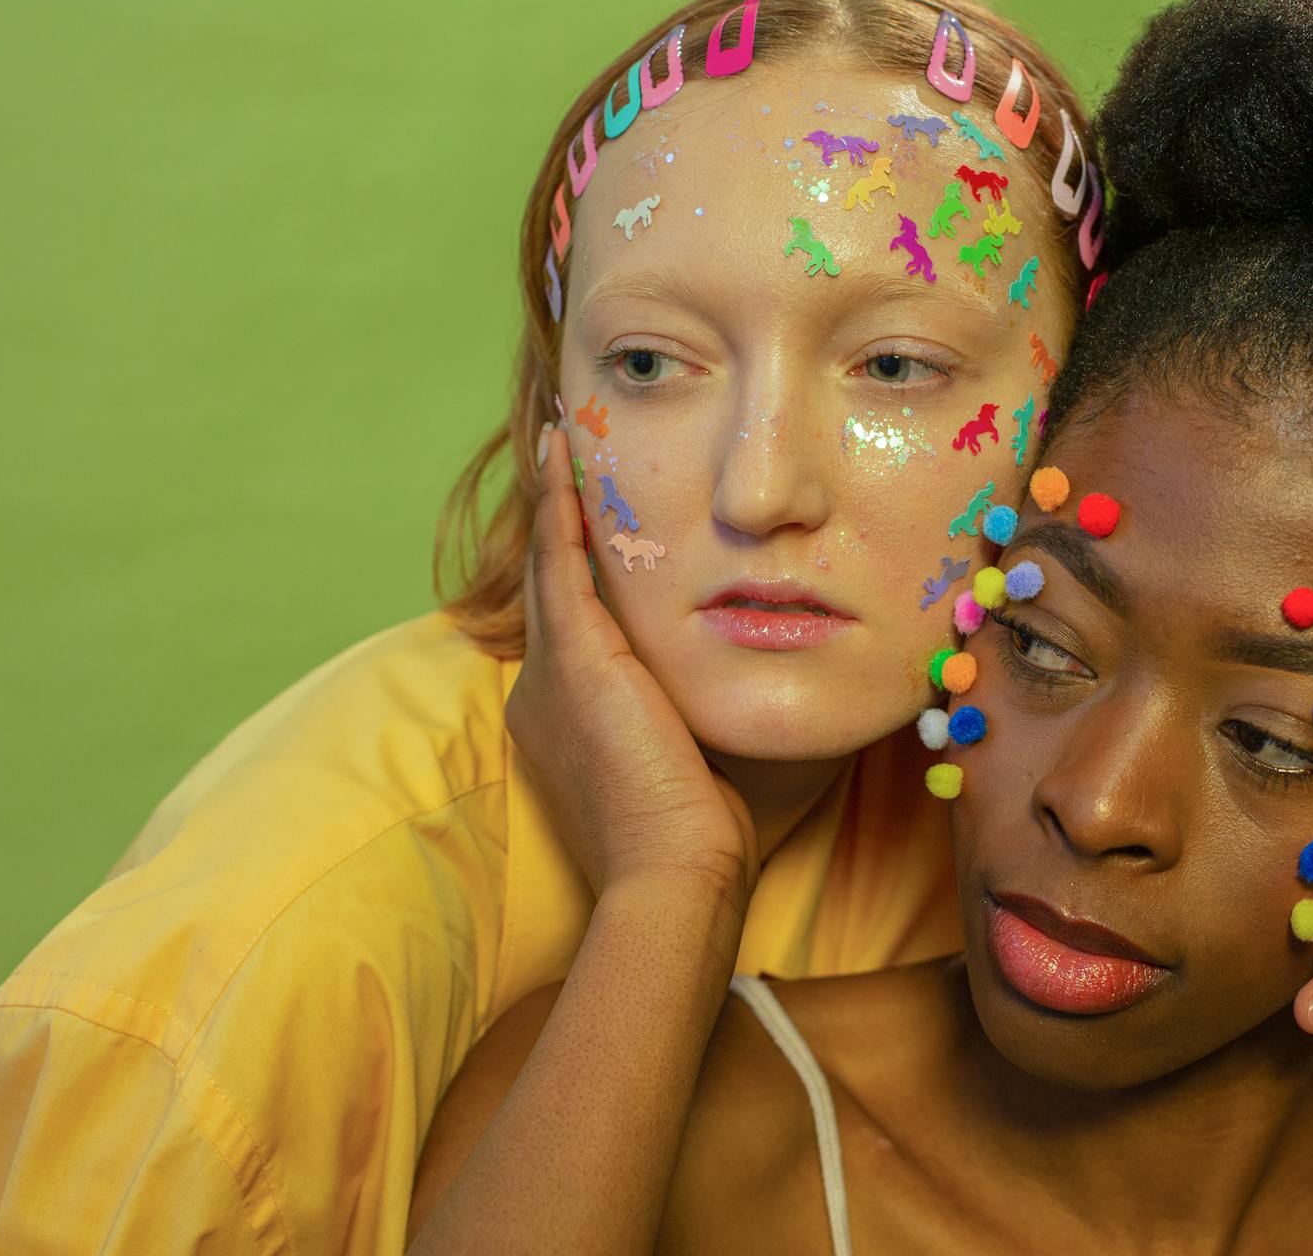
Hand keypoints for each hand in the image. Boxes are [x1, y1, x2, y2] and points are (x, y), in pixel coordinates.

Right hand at [507, 423, 756, 901]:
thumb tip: (769, 678)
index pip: (578, 629)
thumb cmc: (705, 835)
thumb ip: (709, 709)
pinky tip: (564, 456)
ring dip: (556, 500)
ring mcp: (549, 674)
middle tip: (569, 457)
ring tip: (563, 440)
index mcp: (568, 722)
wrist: (674, 873)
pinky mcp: (571, 658)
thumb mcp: (701, 757)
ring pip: (549, 565)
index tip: (605, 534)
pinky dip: (559, 506)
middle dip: (562, 526)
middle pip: (554, 588)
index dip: (586, 577)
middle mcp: (543, 694)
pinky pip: (559, 560)